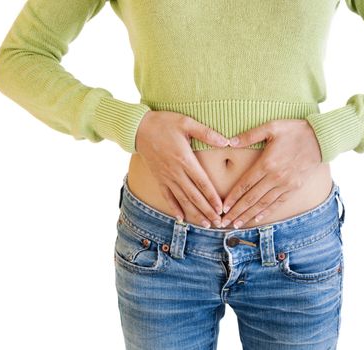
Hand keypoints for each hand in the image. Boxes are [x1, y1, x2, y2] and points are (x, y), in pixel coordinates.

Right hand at [135, 110, 229, 227]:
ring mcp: (166, 177)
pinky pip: (167, 196)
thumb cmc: (164, 123)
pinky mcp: (158, 178)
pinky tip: (181, 218)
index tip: (221, 209)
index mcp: (185, 159)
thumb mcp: (186, 123)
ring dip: (194, 213)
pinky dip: (174, 208)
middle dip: (207, 210)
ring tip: (205, 224)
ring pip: (182, 199)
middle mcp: (175, 172)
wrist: (138, 128)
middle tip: (218, 222)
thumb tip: (226, 140)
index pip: (202, 183)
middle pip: (194, 196)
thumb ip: (206, 133)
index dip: (212, 197)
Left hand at [220, 119, 322, 228]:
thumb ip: (250, 135)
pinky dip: (266, 212)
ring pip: (263, 204)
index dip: (233, 198)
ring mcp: (286, 184)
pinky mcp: (294, 188)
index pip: (245, 185)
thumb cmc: (295, 130)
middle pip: (251, 198)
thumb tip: (230, 142)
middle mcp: (275, 177)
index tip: (223, 208)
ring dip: (249, 215)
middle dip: (237, 212)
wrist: (321, 138)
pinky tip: (257, 219)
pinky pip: (278, 203)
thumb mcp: (272, 127)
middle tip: (225, 222)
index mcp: (267, 163)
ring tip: (237, 224)